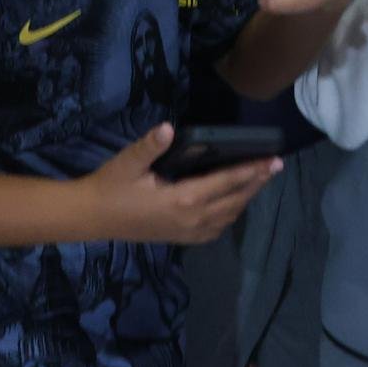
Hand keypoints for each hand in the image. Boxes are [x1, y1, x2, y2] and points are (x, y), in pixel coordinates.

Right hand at [83, 123, 280, 243]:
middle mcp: (190, 219)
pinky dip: (230, 215)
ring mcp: (186, 232)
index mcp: (181, 199)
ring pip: (227, 217)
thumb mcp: (128, 162)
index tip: (272, 161)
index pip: (225, 183)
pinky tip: (233, 205)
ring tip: (259, 181)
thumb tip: (168, 128)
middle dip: (256, 183)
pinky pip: (215, 229)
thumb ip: (150, 146)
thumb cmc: (110, 186)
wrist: (91, 218)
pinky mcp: (179, 238)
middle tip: (275, 166)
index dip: (251, 171)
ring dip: (245, 199)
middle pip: (233, 201)